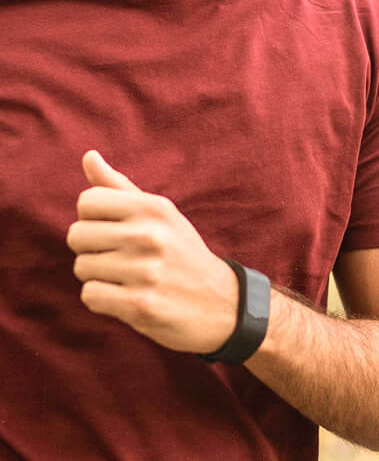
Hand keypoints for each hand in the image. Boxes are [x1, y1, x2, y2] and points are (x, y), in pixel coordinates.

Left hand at [66, 150, 237, 353]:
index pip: (87, 201)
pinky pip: (90, 295)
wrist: (220, 302)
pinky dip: (103, 299)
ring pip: (81, 267)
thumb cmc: (180, 252)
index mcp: (154, 208)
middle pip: (77, 235)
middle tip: (118, 257)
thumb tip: (88, 155)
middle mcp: (150, 235)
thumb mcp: (160, 214)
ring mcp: (146, 271)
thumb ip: (119, 187)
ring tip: (127, 277)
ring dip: (98, 276)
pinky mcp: (141, 305)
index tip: (113, 230)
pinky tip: (126, 296)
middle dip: (90, 249)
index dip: (92, 218)